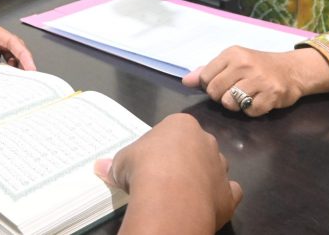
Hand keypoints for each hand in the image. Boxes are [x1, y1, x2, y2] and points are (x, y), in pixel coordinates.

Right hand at [95, 114, 241, 233]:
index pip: (174, 130)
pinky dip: (220, 196)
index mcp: (182, 125)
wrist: (169, 198)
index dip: (162, 146)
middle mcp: (206, 141)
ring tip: (183, 193)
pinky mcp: (229, 193)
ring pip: (214, 167)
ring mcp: (221, 167)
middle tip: (165, 177)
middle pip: (197, 147)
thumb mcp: (121, 162)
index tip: (150, 161)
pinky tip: (204, 204)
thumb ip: (115, 163)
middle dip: (185, 159)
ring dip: (203, 176)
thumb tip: (98, 167)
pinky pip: (229, 192)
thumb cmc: (144, 168)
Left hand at [182, 46, 328, 116]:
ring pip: (229, 103)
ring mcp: (259, 79)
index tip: (221, 84)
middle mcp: (244, 64)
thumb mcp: (233, 61)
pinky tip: (258, 101)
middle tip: (233, 92)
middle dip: (220, 97)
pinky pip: (249, 111)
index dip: (209, 86)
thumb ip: (208, 70)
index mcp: (232, 54)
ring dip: (235, 105)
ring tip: (245, 97)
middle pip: (215, 92)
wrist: (292, 70)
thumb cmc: (258, 65)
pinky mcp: (271, 95)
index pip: (205, 78)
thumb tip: (186, 81)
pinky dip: (251, 110)